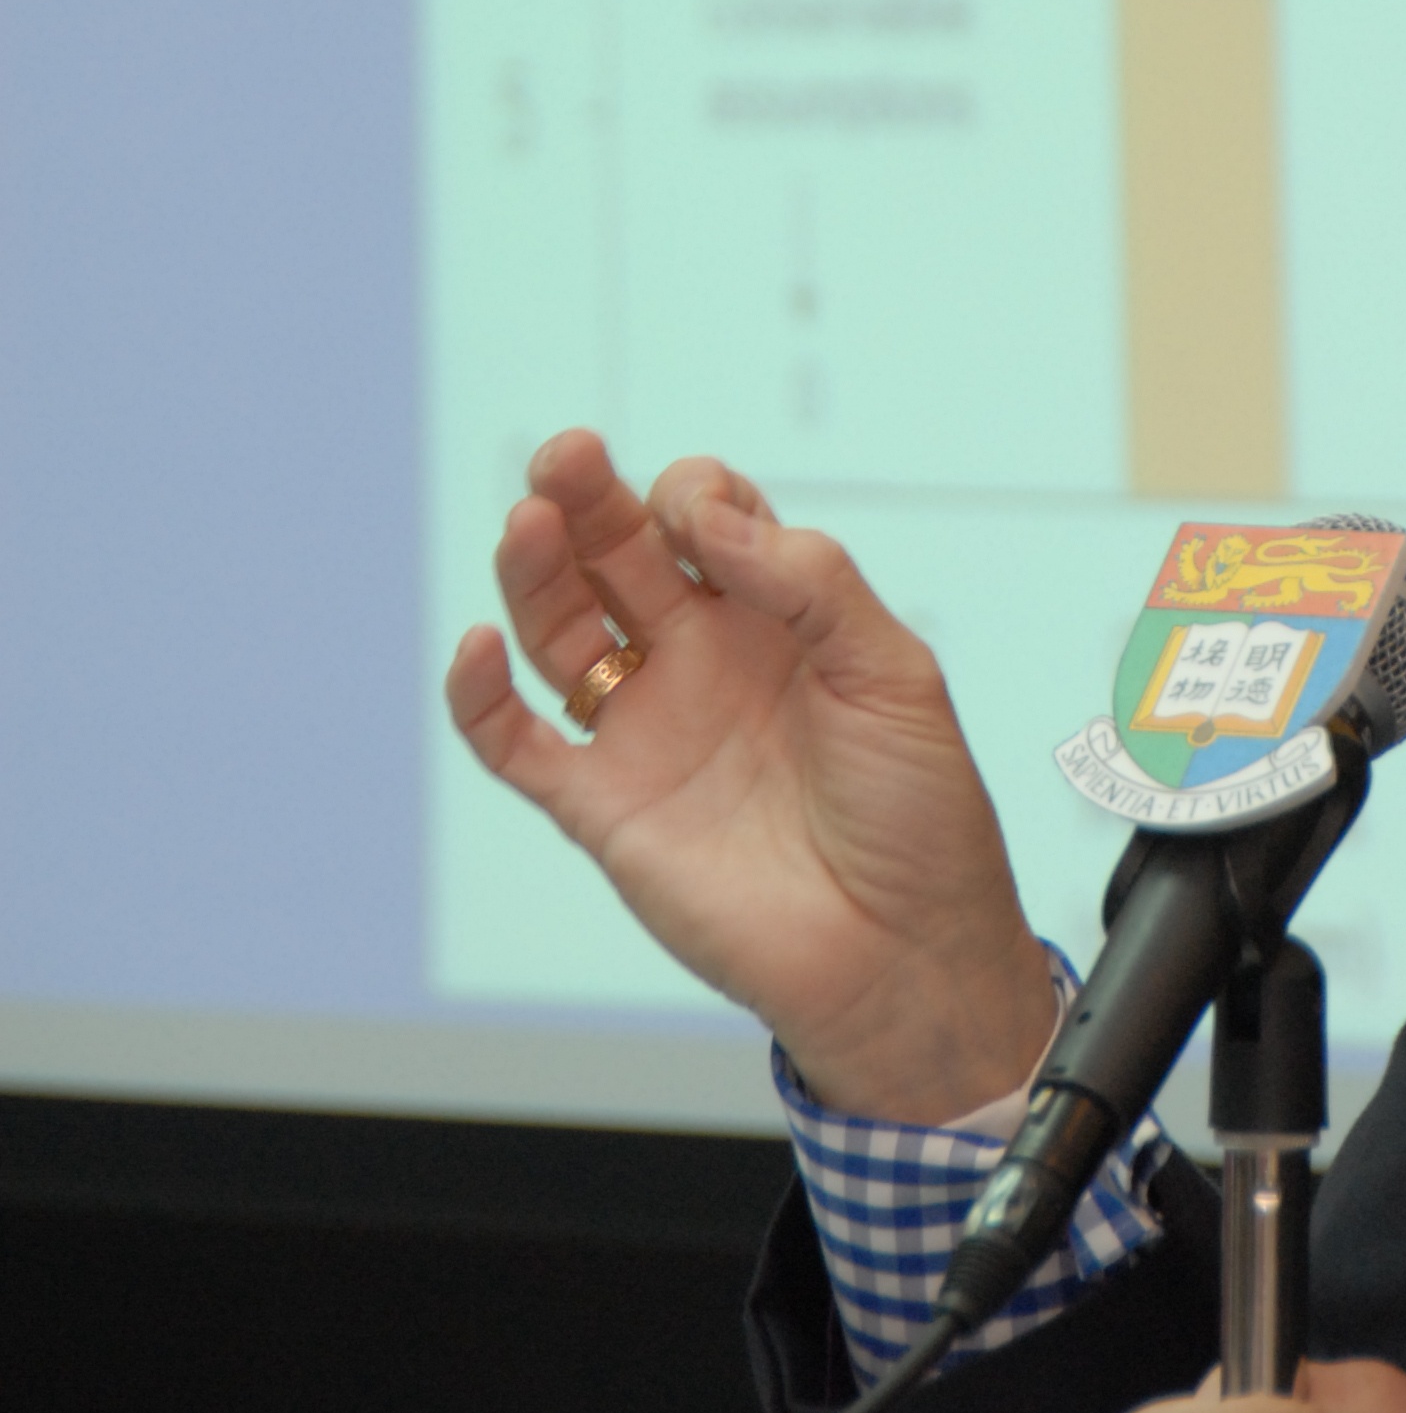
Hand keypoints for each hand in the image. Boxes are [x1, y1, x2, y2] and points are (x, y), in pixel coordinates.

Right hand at [444, 432, 1057, 1120]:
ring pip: (559, 630)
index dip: (697, 497)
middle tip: (566, 455)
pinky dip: (480, 700)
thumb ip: (809, 582)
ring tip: (529, 520)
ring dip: (534, 571)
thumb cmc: (920, 815)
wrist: (906, 956)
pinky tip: (477, 648)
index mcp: (775, 618)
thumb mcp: (893, 672)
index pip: (707, 519)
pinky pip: (519, 747)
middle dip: (588, 497)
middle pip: (617, 554)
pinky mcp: (606, 810)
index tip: (708, 515)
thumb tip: (708, 516)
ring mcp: (648, 732)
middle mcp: (701, 661)